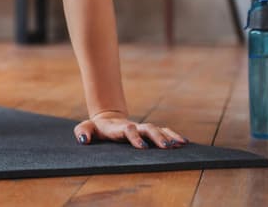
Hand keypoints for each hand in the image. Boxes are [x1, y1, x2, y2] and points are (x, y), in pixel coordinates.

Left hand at [74, 111, 188, 148]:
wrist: (107, 120)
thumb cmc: (97, 128)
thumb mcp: (86, 128)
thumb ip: (83, 131)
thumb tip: (83, 139)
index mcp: (119, 127)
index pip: (128, 131)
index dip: (134, 137)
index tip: (142, 147)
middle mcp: (134, 126)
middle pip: (147, 128)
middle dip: (157, 137)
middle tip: (166, 147)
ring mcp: (142, 128)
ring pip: (158, 129)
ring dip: (168, 136)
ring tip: (180, 144)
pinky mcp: (148, 131)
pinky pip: (163, 131)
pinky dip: (173, 135)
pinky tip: (183, 142)